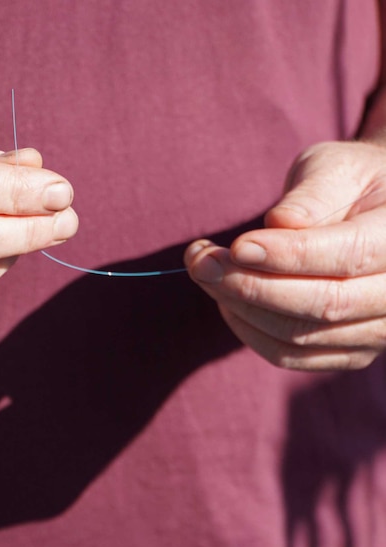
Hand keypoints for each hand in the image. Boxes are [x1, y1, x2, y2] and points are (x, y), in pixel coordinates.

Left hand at [185, 141, 385, 370]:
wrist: (375, 213)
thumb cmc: (351, 183)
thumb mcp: (336, 168)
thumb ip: (313, 195)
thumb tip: (282, 224)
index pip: (349, 256)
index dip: (289, 255)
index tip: (237, 246)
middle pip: (325, 304)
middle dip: (251, 285)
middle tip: (201, 261)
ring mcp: (381, 331)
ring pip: (302, 336)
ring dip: (240, 307)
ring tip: (204, 269)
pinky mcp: (351, 351)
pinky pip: (292, 356)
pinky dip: (249, 331)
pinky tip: (224, 298)